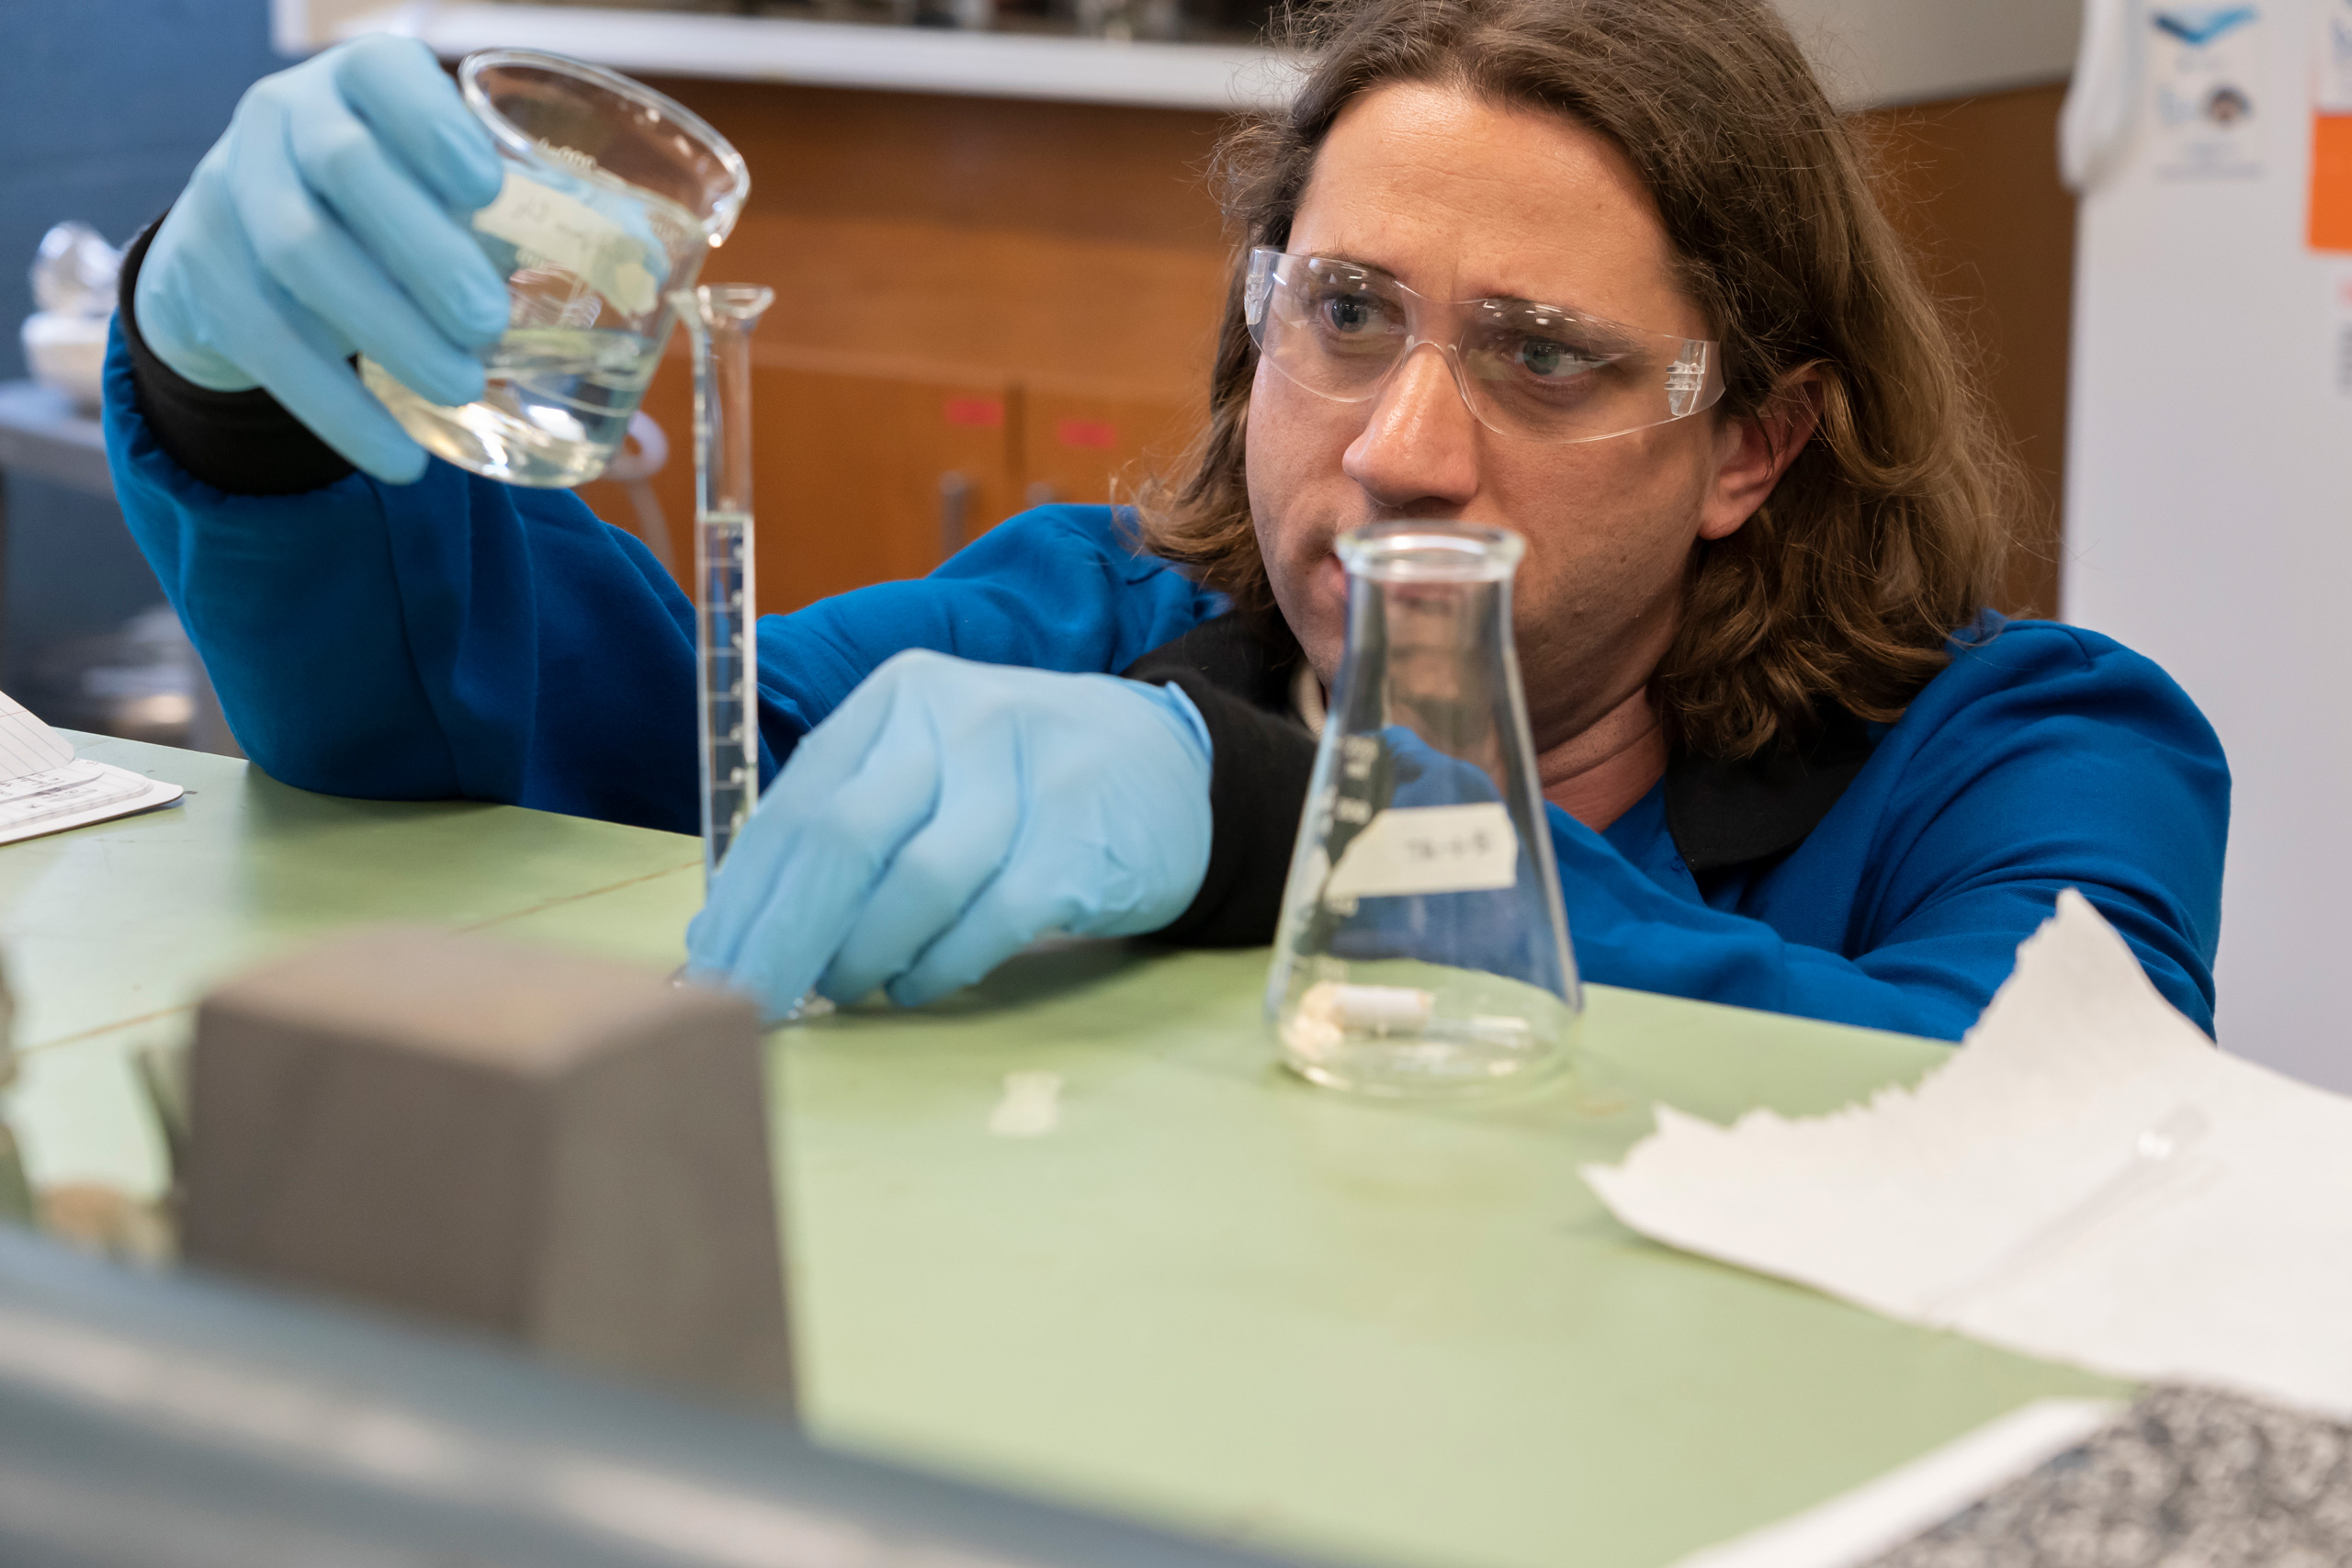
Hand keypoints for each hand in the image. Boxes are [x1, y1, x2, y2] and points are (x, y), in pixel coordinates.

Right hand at [136, 36, 510, 483]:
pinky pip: (267, 341)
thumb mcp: (442, 195)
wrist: (242, 244)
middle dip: (421, 248)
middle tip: (487, 322)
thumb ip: (526, 222)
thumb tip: (648, 274)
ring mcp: (232, 188)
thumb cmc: (386, 212)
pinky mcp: (204, 272)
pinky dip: (338, 406)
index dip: (432, 126)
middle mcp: (286, 118)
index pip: (385, 76)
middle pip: (343, 167)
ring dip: (387, 329)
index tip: (488, 187)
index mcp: (360, 83)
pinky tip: (397, 454)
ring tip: (460, 386)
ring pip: (299, 252)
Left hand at [686, 650, 1213, 1015]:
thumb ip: (842, 823)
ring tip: (846, 989)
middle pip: (843, 839)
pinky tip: (915, 987)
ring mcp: (1027, 775)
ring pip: (915, 884)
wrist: (1168, 765)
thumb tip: (734, 931)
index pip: (798, 805)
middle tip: (753, 1003)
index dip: (746, 899)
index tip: (708, 969)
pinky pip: (989, 922)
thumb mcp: (927, 763)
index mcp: (898, 698)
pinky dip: (938, 967)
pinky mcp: (1079, 840)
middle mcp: (957, 719)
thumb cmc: (1017, 781)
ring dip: (864, 957)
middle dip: (785, 939)